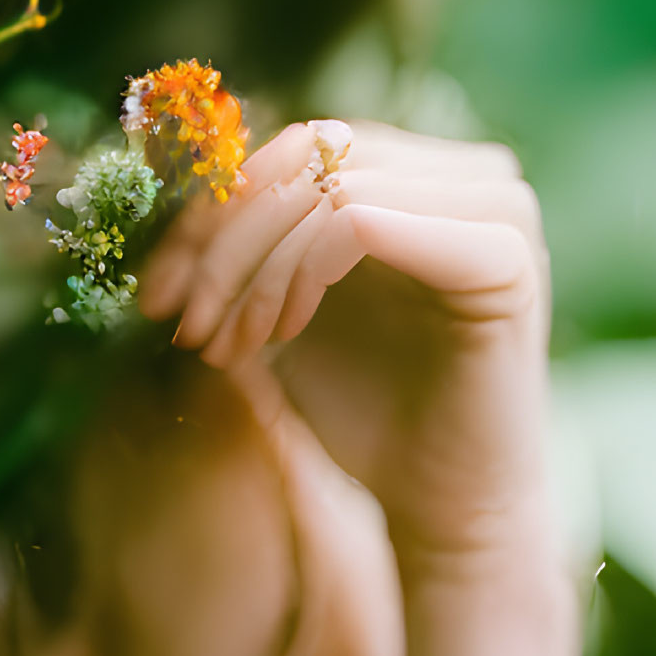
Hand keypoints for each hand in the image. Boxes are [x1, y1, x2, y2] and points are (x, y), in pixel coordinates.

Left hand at [136, 119, 555, 567]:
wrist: (440, 507)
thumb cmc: (361, 409)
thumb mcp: (278, 307)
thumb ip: (243, 242)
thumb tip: (157, 193)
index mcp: (420, 175)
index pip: (292, 147)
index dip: (209, 211)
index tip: (155, 293)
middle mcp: (467, 175)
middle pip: (305, 154)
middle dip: (221, 237)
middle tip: (180, 317)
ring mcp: (495, 208)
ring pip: (325, 185)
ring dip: (254, 265)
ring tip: (225, 343)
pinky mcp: (501, 257)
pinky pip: (362, 222)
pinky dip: (300, 273)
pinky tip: (282, 334)